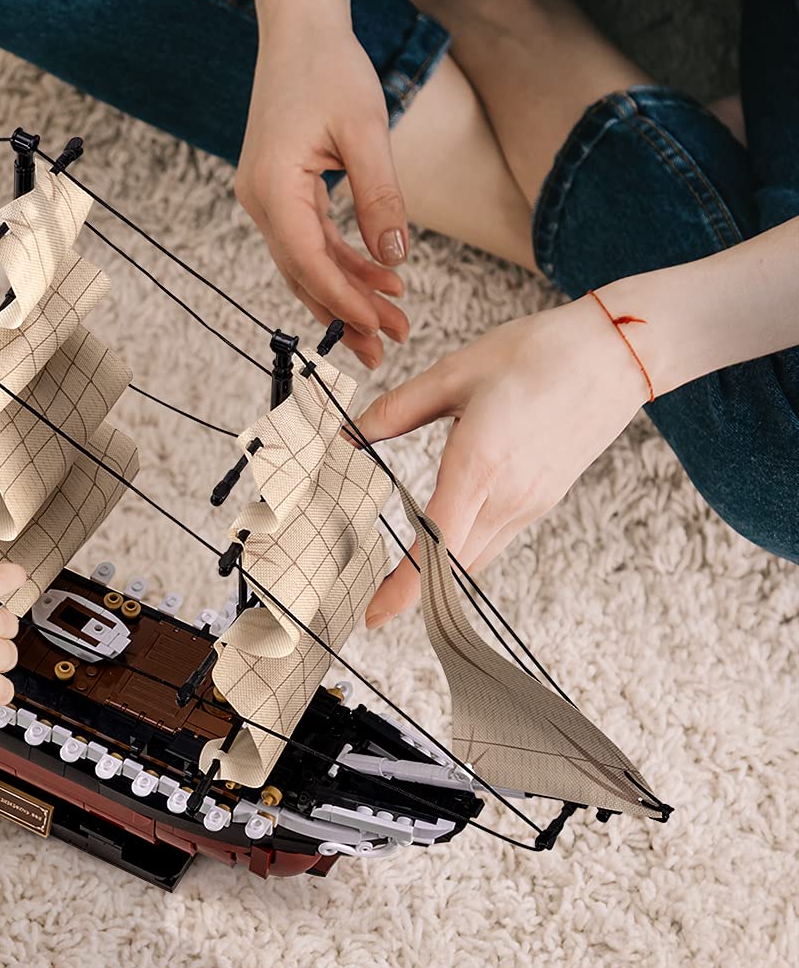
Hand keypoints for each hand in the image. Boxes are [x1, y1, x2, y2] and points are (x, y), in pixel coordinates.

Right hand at [236, 12, 409, 366]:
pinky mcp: (278, 192)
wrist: (297, 29)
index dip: (346, 301)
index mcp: (272, 189)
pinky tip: (378, 278)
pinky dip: (342, 263)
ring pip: (307, 263)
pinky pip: (309, 241)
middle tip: (389, 348)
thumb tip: (396, 258)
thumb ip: (381, 197)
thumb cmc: (330, 68)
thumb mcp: (366, 130)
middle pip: (304, 274)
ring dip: (347, 294)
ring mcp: (265, 199)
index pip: (309, 263)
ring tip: (392, 321)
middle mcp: (259, 202)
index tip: (381, 329)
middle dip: (347, 313)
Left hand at [358, 297, 647, 626]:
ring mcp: (530, 502)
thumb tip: (349, 434)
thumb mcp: (455, 372)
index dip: (403, 587)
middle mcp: (508, 496)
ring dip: (438, 578)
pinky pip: (494, 540)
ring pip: (475, 559)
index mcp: (479, 465)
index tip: (373, 615)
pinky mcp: (543, 499)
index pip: (435, 544)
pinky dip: (464, 554)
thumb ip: (397, 410)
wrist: (619, 351)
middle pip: (453, 567)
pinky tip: (442, 547)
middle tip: (371, 607)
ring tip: (398, 584)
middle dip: (412, 594)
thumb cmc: (538, 353)